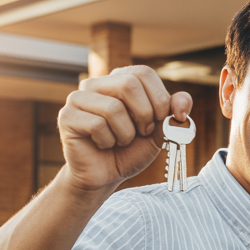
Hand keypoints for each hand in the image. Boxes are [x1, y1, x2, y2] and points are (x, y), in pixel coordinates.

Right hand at [56, 65, 192, 193]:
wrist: (105, 176)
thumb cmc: (131, 150)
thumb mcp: (159, 131)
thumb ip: (172, 113)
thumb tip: (182, 103)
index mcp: (119, 80)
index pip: (144, 73)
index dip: (159, 98)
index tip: (160, 120)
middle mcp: (97, 83)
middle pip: (128, 84)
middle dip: (144, 115)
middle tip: (141, 132)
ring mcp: (78, 98)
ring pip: (113, 108)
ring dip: (125, 134)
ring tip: (119, 141)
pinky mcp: (66, 116)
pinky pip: (96, 124)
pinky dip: (108, 141)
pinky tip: (103, 145)